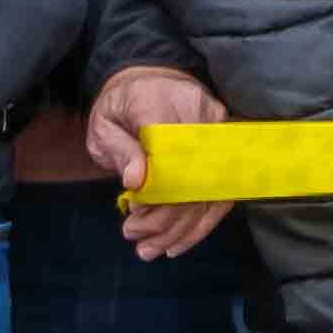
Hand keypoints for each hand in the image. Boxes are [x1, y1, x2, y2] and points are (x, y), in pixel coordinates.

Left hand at [88, 64, 232, 263]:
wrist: (148, 82)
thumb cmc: (121, 106)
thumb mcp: (105, 124)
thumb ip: (120, 149)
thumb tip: (136, 181)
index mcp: (163, 103)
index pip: (171, 156)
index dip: (156, 192)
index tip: (133, 211)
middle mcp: (201, 114)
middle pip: (194, 177)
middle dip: (165, 218)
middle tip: (133, 236)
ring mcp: (220, 130)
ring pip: (209, 190)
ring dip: (180, 227)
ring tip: (149, 249)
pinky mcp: (228, 145)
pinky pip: (220, 192)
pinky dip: (200, 223)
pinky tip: (176, 244)